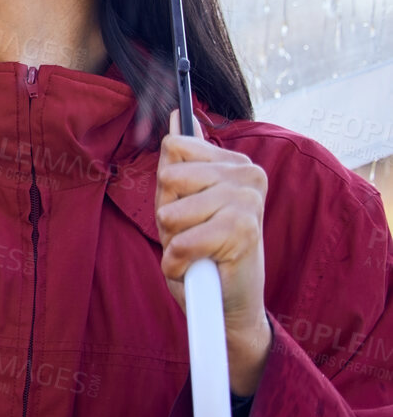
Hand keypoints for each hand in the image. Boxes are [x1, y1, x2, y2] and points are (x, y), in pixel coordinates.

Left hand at [156, 107, 271, 394]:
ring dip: (172, 237)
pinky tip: (195, 267)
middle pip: (168, 174)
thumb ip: (179, 157)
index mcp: (232, 161)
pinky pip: (181, 239)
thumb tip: (176, 112)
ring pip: (171, 208)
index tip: (187, 202)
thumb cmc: (200, 249)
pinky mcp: (243, 230)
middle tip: (191, 231)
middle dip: (167, 210)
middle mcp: (247, 174)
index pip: (173, 148)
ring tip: (195, 249)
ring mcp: (248, 200)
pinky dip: (177, 260)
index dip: (168, 183)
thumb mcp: (180, 199)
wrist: (226, 304)